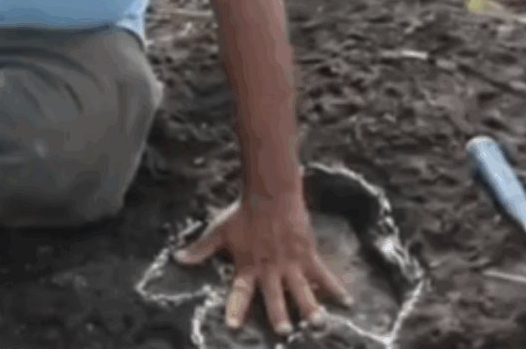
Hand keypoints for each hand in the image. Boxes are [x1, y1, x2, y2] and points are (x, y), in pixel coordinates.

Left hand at [174, 189, 352, 336]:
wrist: (270, 193)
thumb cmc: (243, 213)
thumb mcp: (219, 232)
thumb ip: (201, 250)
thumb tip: (177, 258)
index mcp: (247, 266)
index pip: (239, 292)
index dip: (235, 309)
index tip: (233, 327)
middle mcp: (269, 269)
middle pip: (274, 297)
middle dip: (278, 315)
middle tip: (284, 331)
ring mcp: (291, 263)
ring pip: (301, 290)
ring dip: (309, 307)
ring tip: (317, 324)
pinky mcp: (308, 254)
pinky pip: (324, 274)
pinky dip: (336, 288)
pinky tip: (348, 302)